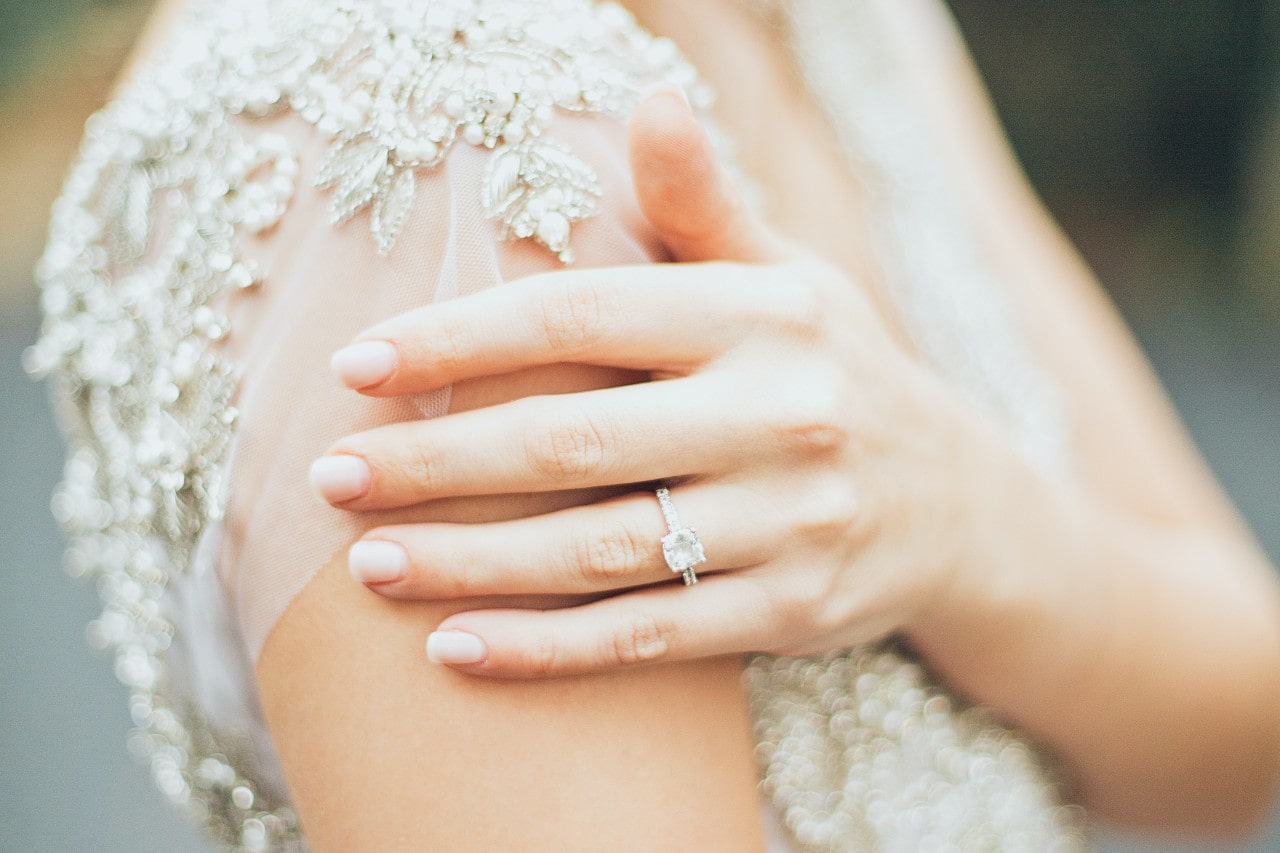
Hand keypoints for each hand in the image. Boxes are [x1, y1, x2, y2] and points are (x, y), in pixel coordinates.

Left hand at [311, 90, 984, 676]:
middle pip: (572, 443)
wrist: (960, 507)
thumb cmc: (832, 371)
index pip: (583, 314)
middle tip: (330, 477)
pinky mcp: (793, 613)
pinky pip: (647, 639)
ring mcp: (792, 523)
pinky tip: (455, 648)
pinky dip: (545, 650)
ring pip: (598, 552)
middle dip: (434, 463)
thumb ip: (704, 208)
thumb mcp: (786, 277)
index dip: (461, 341)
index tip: (357, 367)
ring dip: (469, 563)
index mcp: (763, 314)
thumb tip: (647, 104)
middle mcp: (782, 413)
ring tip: (367, 566)